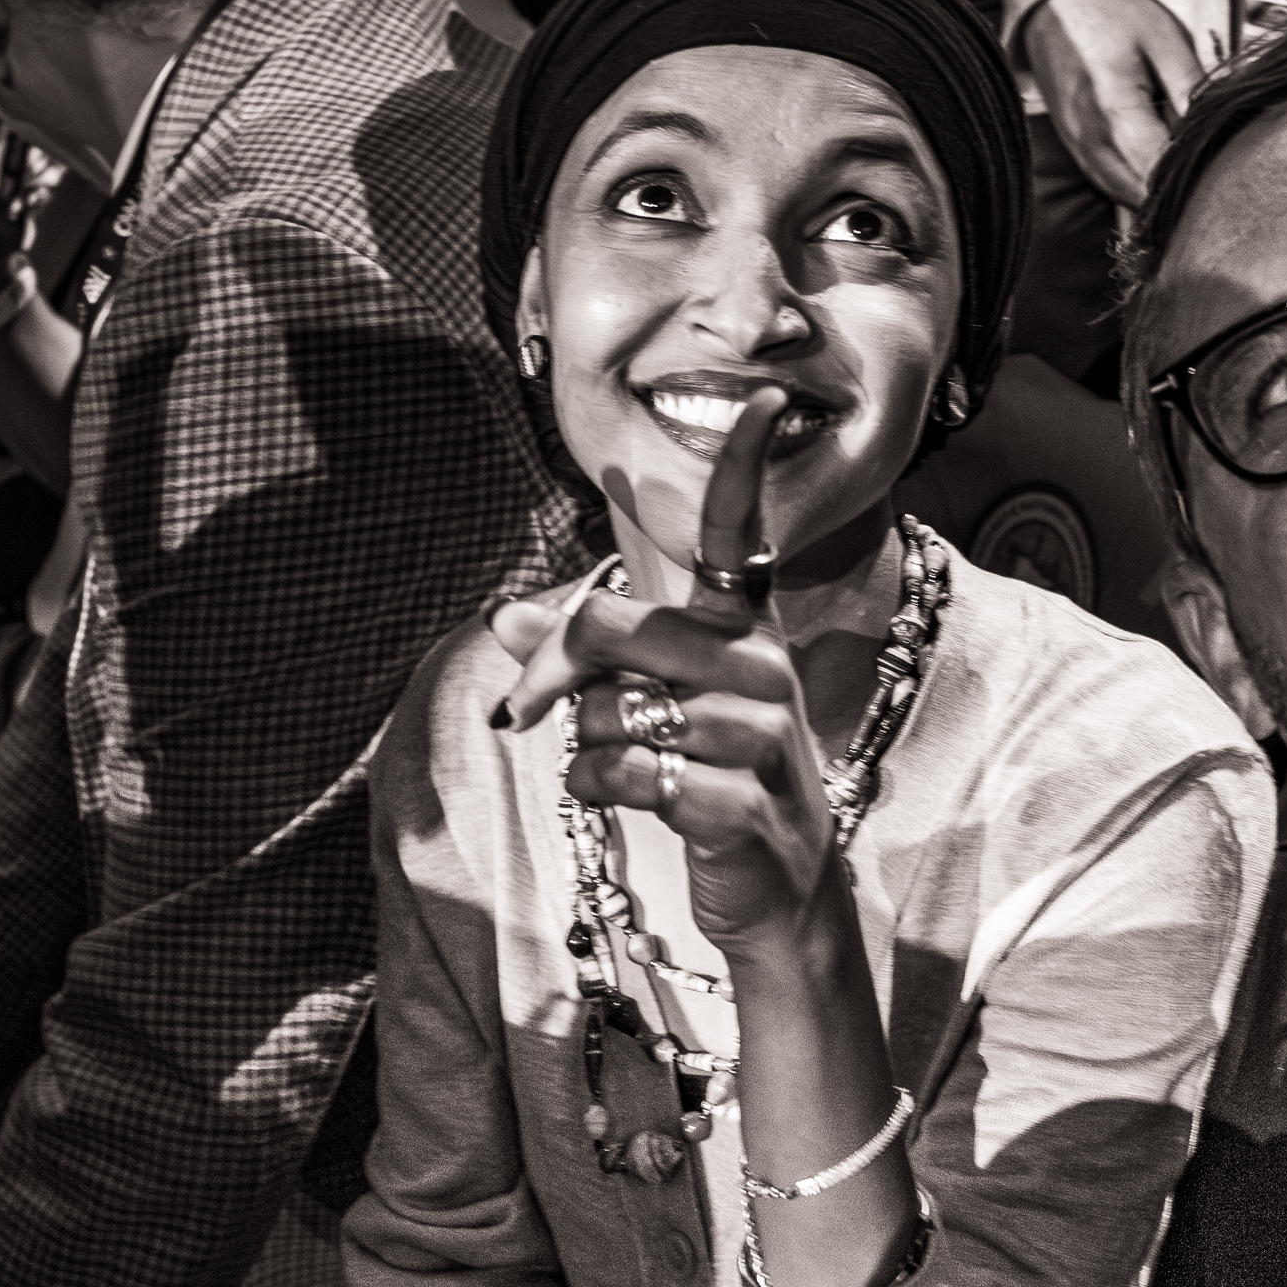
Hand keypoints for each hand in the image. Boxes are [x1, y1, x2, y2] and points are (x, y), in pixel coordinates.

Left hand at [490, 391, 846, 966]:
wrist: (782, 892)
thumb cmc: (713, 779)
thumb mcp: (656, 706)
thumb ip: (586, 656)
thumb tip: (504, 612)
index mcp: (745, 630)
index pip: (741, 534)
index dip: (745, 465)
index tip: (767, 393)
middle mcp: (760, 666)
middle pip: (610, 623)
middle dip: (547, 671)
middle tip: (520, 711)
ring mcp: (759, 734)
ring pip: (603, 709)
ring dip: (579, 747)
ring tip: (617, 767)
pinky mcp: (738, 801)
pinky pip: (619, 773)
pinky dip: (595, 788)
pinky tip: (621, 798)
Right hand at [1023, 0, 1204, 208]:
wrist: (1059, 0)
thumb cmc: (1115, 14)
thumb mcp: (1166, 40)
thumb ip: (1192, 89)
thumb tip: (1218, 129)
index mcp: (1115, 110)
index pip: (1160, 172)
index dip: (1193, 177)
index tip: (1217, 168)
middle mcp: (1091, 139)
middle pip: (1142, 195)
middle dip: (1176, 189)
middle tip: (1204, 166)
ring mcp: (1078, 148)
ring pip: (1124, 196)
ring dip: (1154, 190)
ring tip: (1181, 163)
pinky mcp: (1074, 148)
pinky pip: (1107, 184)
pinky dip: (1134, 182)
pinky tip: (1154, 160)